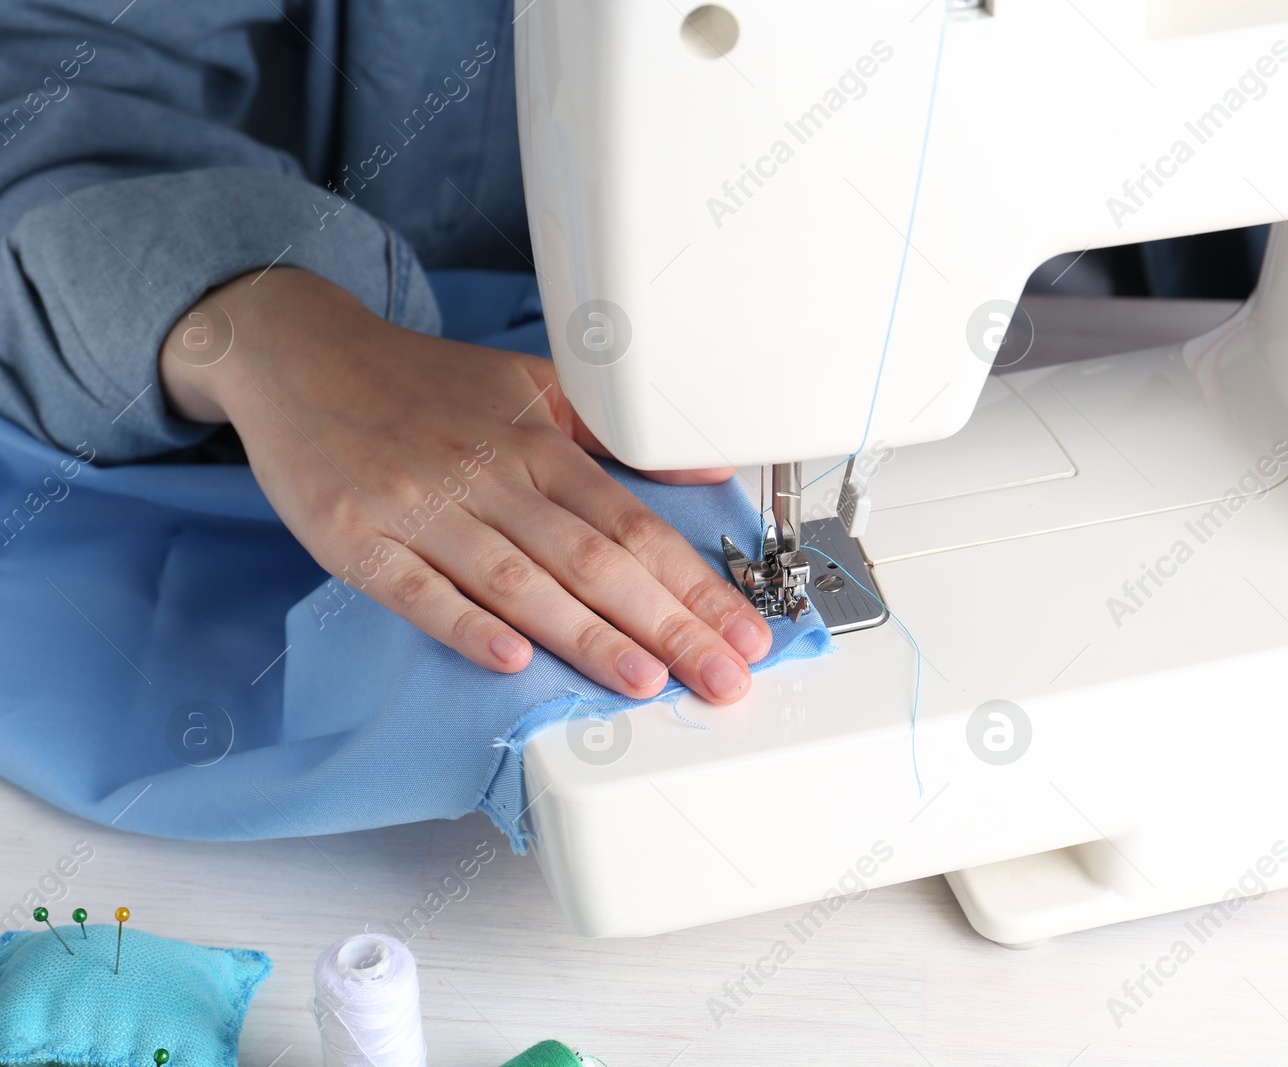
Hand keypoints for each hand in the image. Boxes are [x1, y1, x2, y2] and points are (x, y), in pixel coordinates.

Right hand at [159, 268, 771, 703]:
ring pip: (518, 581)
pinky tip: (510, 659)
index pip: (634, 524)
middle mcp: (489, 476)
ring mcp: (421, 509)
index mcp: (538, 445)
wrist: (302, 356)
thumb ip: (614, 434)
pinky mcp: (357, 539)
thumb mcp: (531, 386)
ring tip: (646, 680)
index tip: (745, 630)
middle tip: (722, 677)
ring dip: (585, 636)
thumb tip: (705, 468)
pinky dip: (465, 625)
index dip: (695, 583)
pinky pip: (418, 590)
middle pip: (592, 559)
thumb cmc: (425, 386)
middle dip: (666, 625)